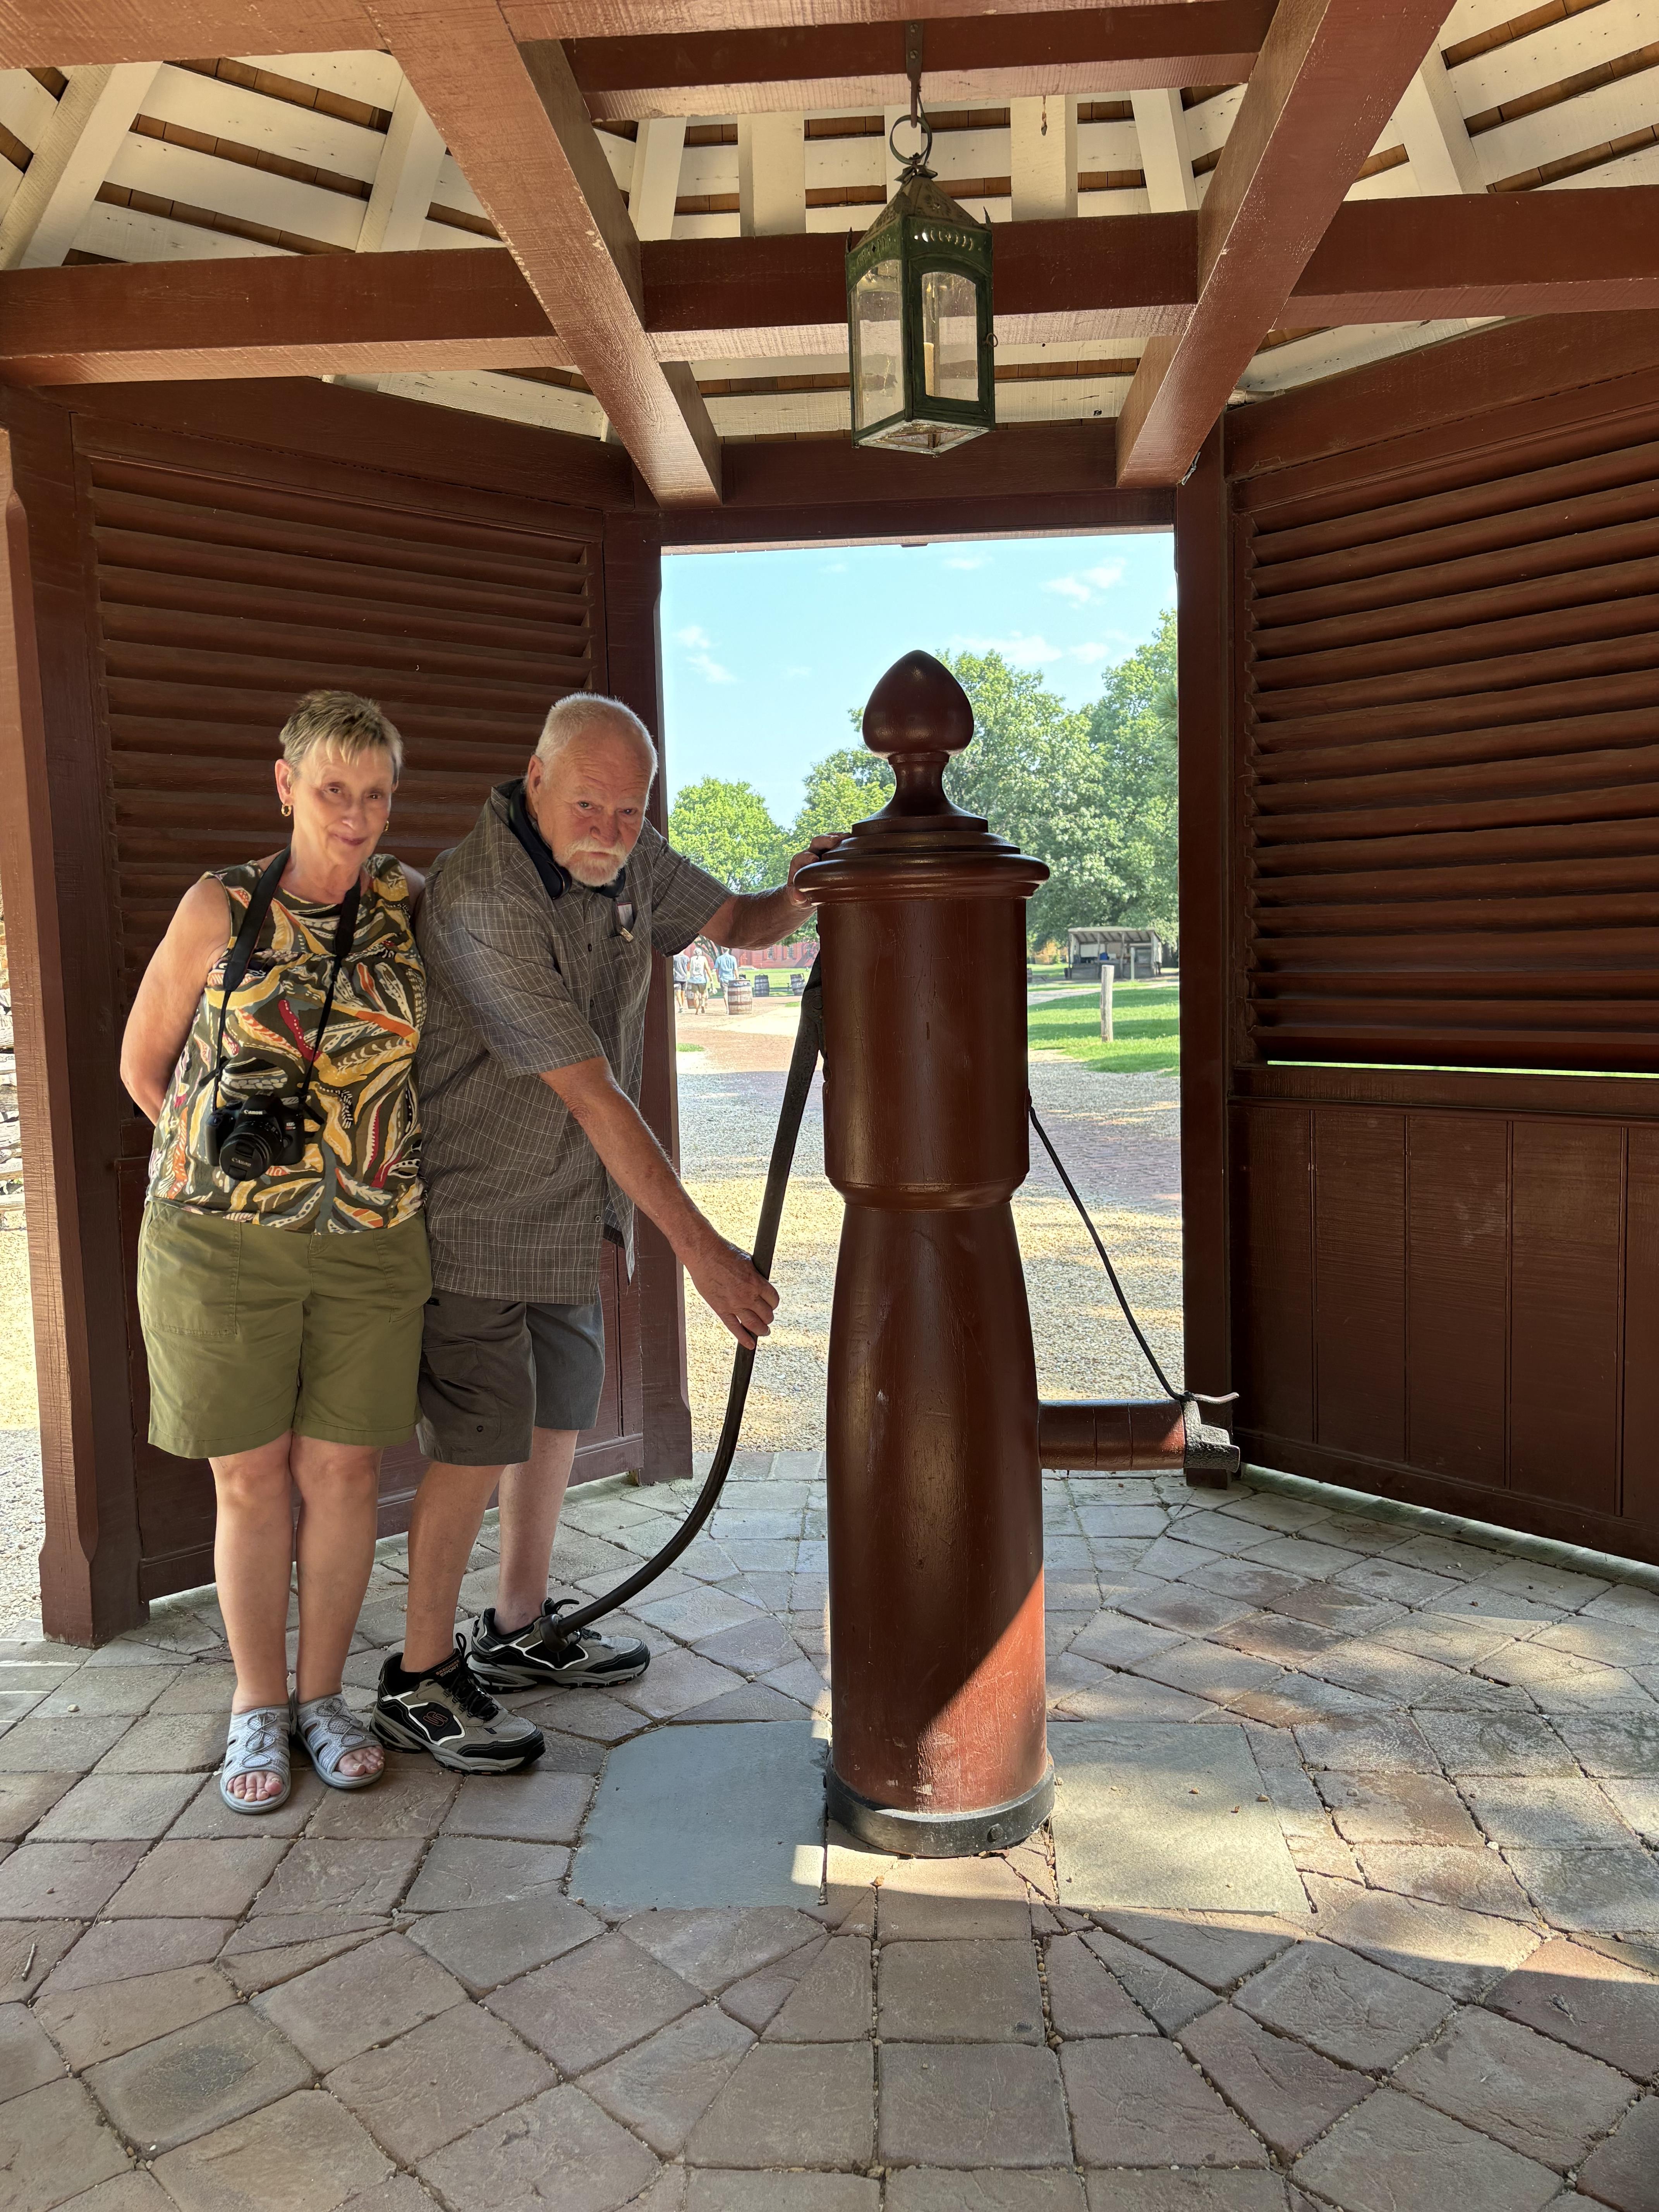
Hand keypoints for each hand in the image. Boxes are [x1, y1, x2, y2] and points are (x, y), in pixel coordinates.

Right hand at [685, 1234, 779, 1348]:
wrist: (703, 1254)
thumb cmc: (724, 1252)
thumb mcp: (748, 1261)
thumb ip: (755, 1275)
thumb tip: (760, 1283)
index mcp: (756, 1282)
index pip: (773, 1299)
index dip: (774, 1303)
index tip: (771, 1304)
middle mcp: (747, 1295)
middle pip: (766, 1314)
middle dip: (768, 1317)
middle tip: (767, 1318)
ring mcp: (734, 1304)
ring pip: (754, 1325)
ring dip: (762, 1330)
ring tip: (764, 1331)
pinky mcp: (721, 1309)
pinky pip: (734, 1328)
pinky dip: (744, 1338)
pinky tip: (750, 1344)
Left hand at [786, 834, 844, 905]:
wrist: (809, 895)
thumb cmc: (802, 897)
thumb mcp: (797, 900)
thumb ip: (795, 898)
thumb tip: (797, 896)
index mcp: (799, 864)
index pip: (801, 857)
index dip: (807, 856)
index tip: (814, 859)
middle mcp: (811, 854)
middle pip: (816, 843)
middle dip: (825, 840)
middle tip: (835, 841)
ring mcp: (824, 853)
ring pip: (829, 840)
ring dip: (838, 837)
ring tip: (848, 837)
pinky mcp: (834, 855)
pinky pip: (840, 844)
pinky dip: (846, 842)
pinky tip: (855, 841)